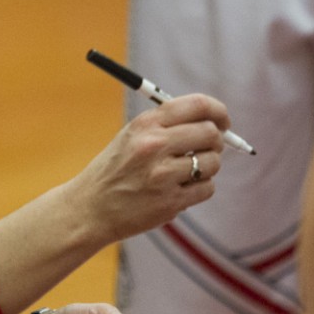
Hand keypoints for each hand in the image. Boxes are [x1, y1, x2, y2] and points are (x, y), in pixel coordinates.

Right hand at [70, 93, 227, 241]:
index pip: (198, 105)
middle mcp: (154, 146)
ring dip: (208, 167)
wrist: (90, 208)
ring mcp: (162, 175)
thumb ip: (168, 124)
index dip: (219, 111)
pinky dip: (201, 188)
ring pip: (213, 163)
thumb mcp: (132, 135)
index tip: (223, 121)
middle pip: (211, 133)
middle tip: (208, 148)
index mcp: (146, 123)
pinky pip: (207, 188)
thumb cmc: (116, 169)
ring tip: (188, 171)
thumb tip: (214, 122)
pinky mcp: (170, 202)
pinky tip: (181, 189)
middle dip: (217, 141)